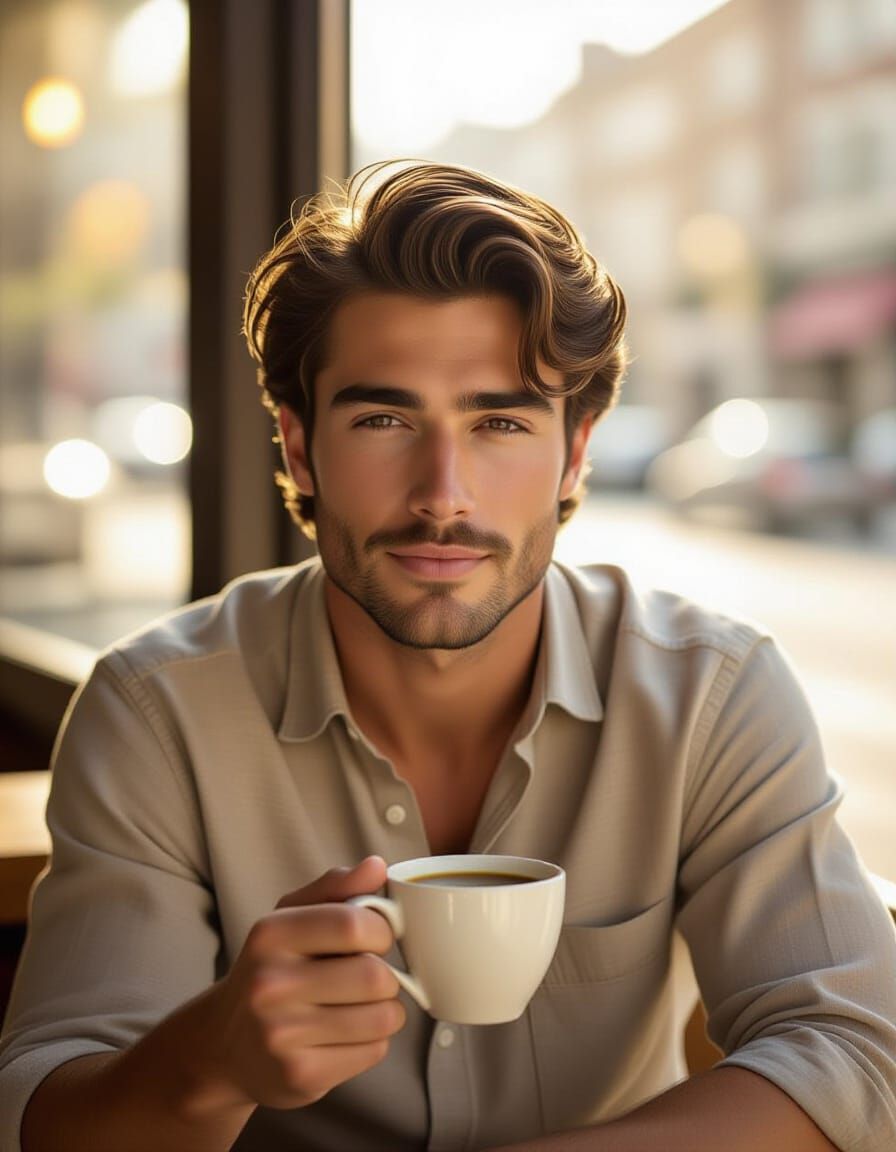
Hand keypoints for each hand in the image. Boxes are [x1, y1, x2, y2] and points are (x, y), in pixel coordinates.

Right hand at [198, 856, 404, 1111]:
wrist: (223, 1045)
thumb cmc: (270, 969)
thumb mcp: (290, 917)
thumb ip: (335, 887)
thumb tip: (377, 865)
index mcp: (270, 935)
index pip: (355, 925)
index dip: (382, 931)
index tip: (375, 938)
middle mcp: (271, 985)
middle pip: (375, 976)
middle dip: (386, 975)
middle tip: (368, 977)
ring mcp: (283, 1035)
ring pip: (383, 1017)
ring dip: (386, 1010)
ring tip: (360, 1005)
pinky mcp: (300, 1076)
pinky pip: (374, 1051)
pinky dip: (372, 1041)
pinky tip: (345, 1034)